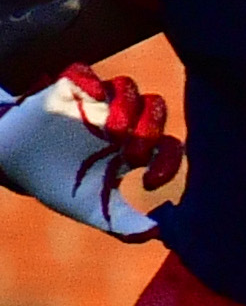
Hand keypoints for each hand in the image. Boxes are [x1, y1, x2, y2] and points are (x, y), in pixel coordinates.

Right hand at [0, 66, 178, 239]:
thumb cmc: (59, 185)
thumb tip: (160, 233)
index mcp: (133, 148)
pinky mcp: (65, 90)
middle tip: (132, 154)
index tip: (150, 183)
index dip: (169, 161)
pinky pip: (84, 72)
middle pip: (156, 109)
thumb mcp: (94, 209)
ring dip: (127, 109)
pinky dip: (90, 80)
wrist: (14, 167)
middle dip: (151, 130)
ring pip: (127, 88)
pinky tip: (90, 99)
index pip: (169, 145)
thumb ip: (127, 224)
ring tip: (113, 133)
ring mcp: (94, 104)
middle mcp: (120, 121)